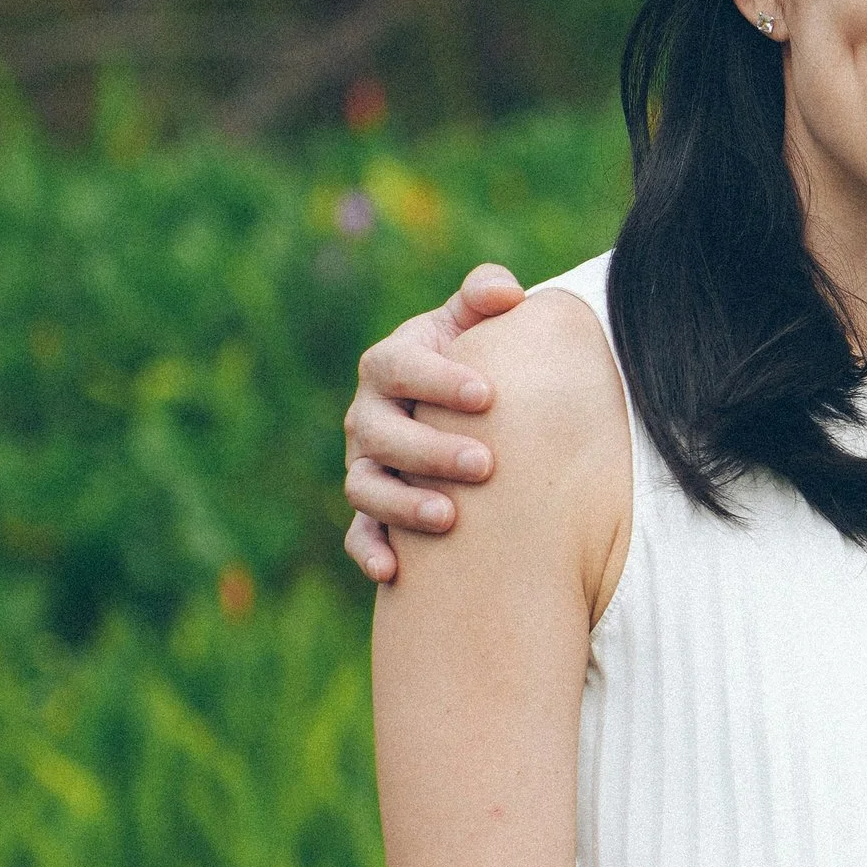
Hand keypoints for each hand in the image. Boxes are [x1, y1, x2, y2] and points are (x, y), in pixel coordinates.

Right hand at [342, 264, 526, 584]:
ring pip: (366, 487)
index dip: (438, 380)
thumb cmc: (479, 361)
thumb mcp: (478, 325)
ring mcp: (366, 465)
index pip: (398, 367)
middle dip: (430, 450)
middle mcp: (368, 415)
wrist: (474, 414)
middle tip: (485, 464)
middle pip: (381, 432)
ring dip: (402, 504)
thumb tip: (507, 293)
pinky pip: (359, 534)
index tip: (488, 395)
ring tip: (448, 519)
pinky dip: (369, 552)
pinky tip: (393, 573)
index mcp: (390, 365)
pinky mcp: (371, 511)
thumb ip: (487, 297)